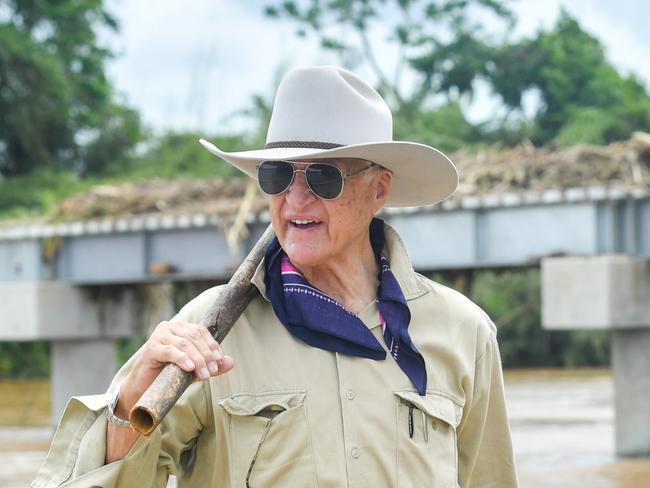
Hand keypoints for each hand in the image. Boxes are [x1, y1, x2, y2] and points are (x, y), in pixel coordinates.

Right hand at [116, 320, 234, 416]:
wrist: (144, 389)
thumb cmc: (169, 375)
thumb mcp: (195, 370)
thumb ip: (212, 365)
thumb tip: (231, 362)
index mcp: (180, 328)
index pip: (201, 331)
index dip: (212, 345)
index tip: (219, 361)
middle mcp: (169, 327)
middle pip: (194, 337)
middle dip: (206, 355)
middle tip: (213, 371)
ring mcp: (158, 336)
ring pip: (185, 344)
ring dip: (198, 360)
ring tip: (205, 374)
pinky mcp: (151, 349)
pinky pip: (170, 351)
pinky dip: (182, 359)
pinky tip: (190, 368)